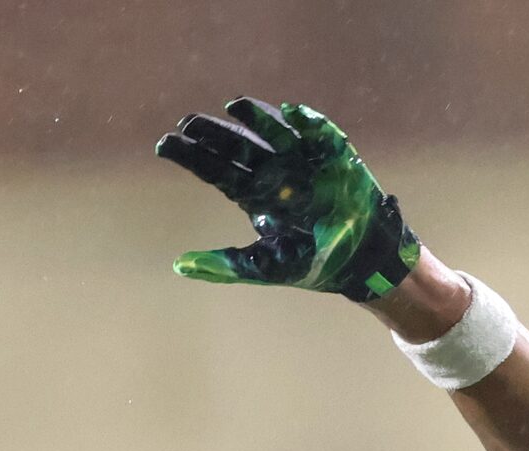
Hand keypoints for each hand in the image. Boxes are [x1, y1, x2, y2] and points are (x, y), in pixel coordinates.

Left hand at [156, 98, 420, 297]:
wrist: (364, 261)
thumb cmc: (315, 262)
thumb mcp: (268, 267)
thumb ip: (226, 265)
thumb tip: (179, 265)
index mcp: (256, 196)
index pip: (217, 171)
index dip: (191, 157)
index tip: (164, 144)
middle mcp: (275, 173)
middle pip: (238, 147)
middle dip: (213, 133)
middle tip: (186, 122)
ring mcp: (303, 161)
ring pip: (273, 133)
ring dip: (255, 118)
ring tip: (234, 105)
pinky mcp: (334, 156)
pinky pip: (320, 134)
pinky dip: (309, 122)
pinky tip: (291, 113)